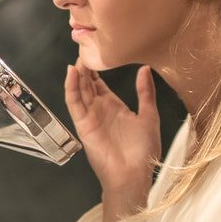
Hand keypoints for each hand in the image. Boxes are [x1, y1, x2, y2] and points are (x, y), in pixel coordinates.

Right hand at [64, 60, 160, 221]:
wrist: (133, 174)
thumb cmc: (143, 151)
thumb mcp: (149, 116)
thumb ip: (145, 93)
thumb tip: (145, 69)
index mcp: (114, 107)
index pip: (100, 83)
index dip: (96, 68)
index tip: (96, 49)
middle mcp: (99, 110)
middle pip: (87, 84)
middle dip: (84, 67)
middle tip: (83, 47)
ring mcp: (90, 117)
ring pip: (79, 90)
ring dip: (77, 74)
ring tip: (78, 57)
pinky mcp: (83, 124)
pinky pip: (74, 103)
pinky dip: (71, 87)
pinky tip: (71, 73)